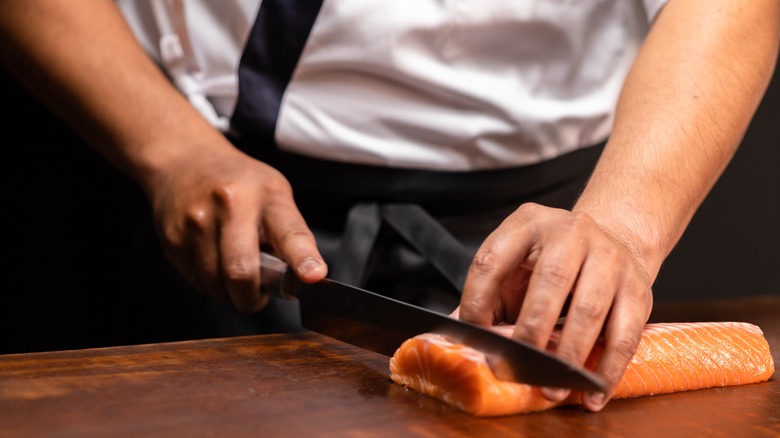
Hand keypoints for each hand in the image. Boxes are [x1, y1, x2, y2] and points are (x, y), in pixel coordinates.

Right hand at [146, 142, 326, 312]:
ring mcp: (195, 223)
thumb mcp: (275, 193)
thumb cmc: (238, 181)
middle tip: (258, 295)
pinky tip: (213, 260)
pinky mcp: (172, 240)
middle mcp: (228, 205)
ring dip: (229, 291)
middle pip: (241, 272)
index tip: (313, 275)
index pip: (289, 232)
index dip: (303, 258)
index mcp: (265, 195)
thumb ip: (289, 234)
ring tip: (233, 266)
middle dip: (252, 298)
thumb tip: (299, 278)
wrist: (183, 160)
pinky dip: (209, 283)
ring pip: (216, 285)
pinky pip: (196, 282)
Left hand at [456, 202, 652, 410]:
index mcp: (528, 223)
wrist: (615, 239)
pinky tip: (593, 392)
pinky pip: (625, 333)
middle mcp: (571, 232)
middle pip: (551, 280)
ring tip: (553, 387)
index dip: (479, 299)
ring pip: (590, 308)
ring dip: (569, 354)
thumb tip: (453, 331)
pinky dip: (608, 367)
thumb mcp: (515, 264)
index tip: (475, 335)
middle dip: (532, 330)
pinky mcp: (638, 287)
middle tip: (518, 366)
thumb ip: (487, 294)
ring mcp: (609, 257)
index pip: (493, 259)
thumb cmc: (551, 261)